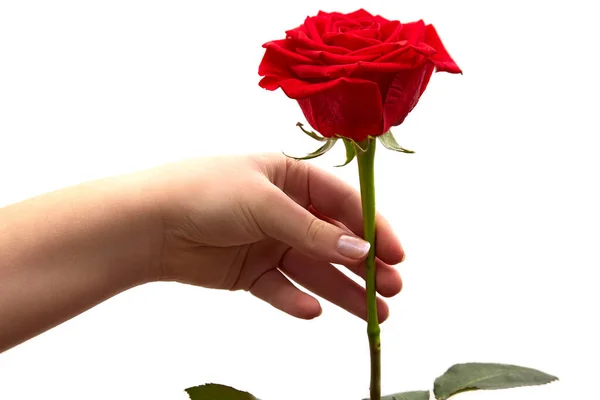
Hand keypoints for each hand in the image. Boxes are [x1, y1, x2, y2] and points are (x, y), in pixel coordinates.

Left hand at [146, 153, 404, 320]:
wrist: (149, 223)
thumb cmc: (205, 193)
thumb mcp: (266, 203)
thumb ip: (313, 231)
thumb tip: (361, 251)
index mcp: (292, 178)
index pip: (343, 203)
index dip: (372, 227)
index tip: (396, 253)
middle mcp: (285, 210)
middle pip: (335, 241)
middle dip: (365, 264)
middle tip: (392, 288)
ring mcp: (270, 242)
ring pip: (315, 269)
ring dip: (343, 289)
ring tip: (375, 312)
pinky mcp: (252, 272)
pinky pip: (282, 288)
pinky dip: (297, 300)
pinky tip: (313, 311)